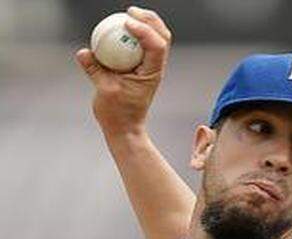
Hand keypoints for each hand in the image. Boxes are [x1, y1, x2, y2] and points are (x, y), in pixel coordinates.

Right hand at [75, 6, 172, 134]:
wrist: (125, 127)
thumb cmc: (118, 113)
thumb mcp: (104, 90)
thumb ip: (94, 69)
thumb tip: (84, 52)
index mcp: (151, 73)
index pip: (156, 46)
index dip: (145, 30)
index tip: (126, 22)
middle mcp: (154, 68)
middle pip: (162, 37)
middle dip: (149, 19)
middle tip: (130, 11)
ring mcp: (149, 67)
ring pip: (156, 39)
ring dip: (146, 24)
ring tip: (128, 14)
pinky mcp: (141, 68)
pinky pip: (142, 45)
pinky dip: (136, 34)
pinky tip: (121, 28)